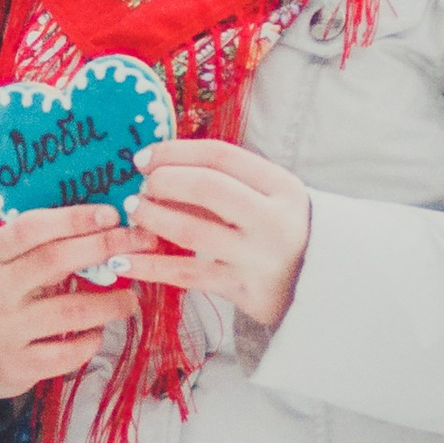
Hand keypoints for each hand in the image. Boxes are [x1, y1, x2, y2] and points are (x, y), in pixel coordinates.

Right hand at [0, 205, 129, 398]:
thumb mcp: (2, 264)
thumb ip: (40, 247)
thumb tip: (104, 222)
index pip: (31, 228)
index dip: (74, 218)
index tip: (111, 214)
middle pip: (55, 261)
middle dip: (105, 248)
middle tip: (141, 243)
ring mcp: (6, 331)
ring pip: (71, 312)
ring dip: (111, 303)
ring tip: (131, 300)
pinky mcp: (18, 365)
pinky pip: (68, 352)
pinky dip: (91, 341)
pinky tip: (97, 332)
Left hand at [120, 138, 311, 330]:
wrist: (319, 284)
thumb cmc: (280, 230)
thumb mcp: (269, 197)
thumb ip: (226, 181)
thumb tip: (160, 166)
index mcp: (282, 187)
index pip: (220, 156)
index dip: (175, 152)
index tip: (145, 158)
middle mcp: (273, 220)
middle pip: (207, 187)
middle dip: (164, 181)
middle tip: (142, 187)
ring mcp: (257, 257)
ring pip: (192, 231)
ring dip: (153, 218)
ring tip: (135, 212)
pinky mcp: (242, 290)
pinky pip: (186, 275)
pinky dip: (150, 267)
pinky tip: (124, 261)